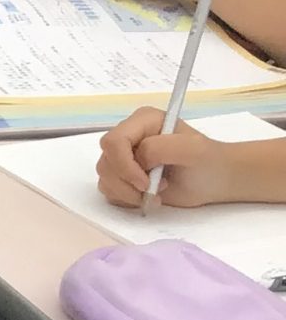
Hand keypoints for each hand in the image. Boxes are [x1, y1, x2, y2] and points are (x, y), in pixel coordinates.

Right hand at [97, 110, 247, 208]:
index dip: (124, 165)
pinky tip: (148, 197)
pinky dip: (127, 199)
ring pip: (105, 178)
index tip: (146, 183)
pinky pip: (109, 190)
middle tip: (154, 189)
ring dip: (128, 193)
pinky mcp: (122, 176)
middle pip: (106, 162)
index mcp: (143, 121)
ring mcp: (124, 157)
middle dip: (126, 182)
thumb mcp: (193, 148)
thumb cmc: (208, 161)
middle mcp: (129, 137)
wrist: (215, 180)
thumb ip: (162, 147)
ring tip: (157, 193)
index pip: (113, 141)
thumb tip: (138, 159)